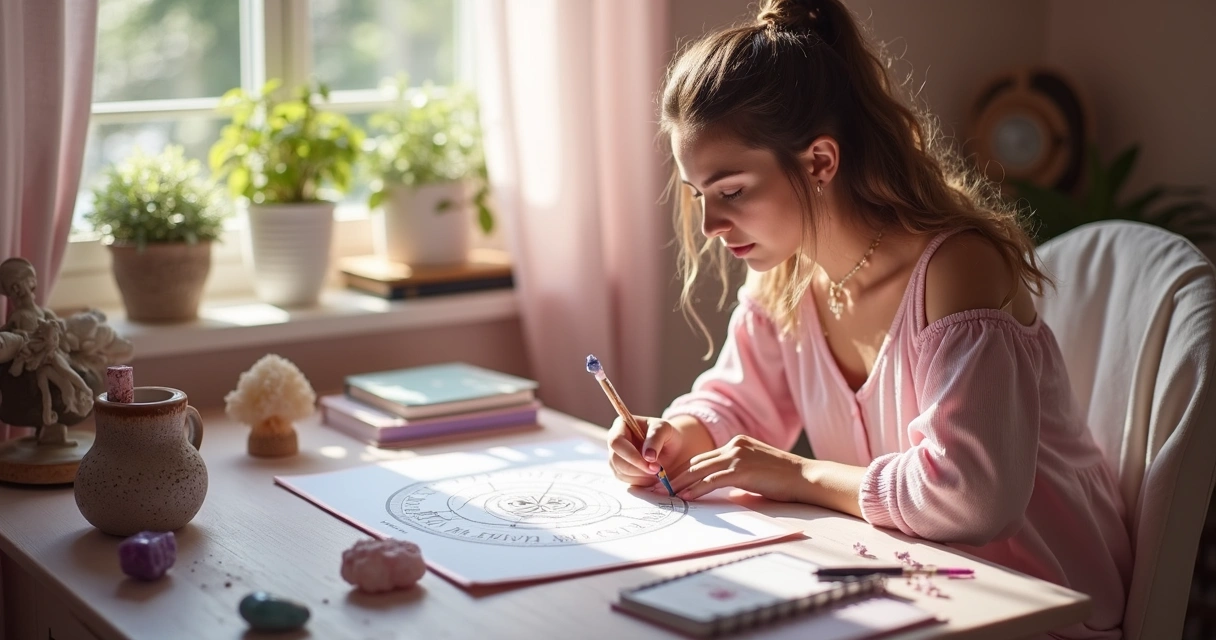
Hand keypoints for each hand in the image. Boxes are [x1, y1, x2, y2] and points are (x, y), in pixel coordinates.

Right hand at [607, 415, 684, 486]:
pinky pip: (626, 480)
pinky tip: (652, 474)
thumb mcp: (664, 429)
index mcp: (621, 426)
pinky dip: (641, 481)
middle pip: (616, 459)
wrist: (672, 449)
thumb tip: (647, 456)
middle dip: (638, 468)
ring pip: (621, 472)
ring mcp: (616, 458)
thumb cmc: (666, 435)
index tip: (650, 462)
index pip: (616, 442)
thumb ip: (655, 438)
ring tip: (657, 470)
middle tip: (657, 470)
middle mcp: (615, 442)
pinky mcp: (621, 471)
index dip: (631, 454)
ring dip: (641, 475)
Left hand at [669, 435, 809, 501]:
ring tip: (666, 494)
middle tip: (659, 488)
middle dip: (676, 476)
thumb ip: (738, 473)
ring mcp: (737, 456)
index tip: (672, 481)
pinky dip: (696, 489)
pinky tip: (686, 497)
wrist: (805, 477)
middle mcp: (734, 445)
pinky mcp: (741, 469)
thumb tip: (721, 487)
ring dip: (681, 483)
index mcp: (738, 444)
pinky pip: (711, 480)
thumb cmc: (785, 479)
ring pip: (700, 470)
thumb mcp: (757, 470)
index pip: (704, 458)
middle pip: (697, 462)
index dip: (686, 470)